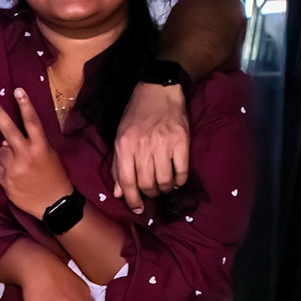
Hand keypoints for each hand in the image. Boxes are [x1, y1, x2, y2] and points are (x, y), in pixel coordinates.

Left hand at [0, 87, 74, 216]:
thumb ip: (30, 144)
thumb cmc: (54, 176)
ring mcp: (14, 169)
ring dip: (8, 155)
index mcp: (41, 147)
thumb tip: (6, 139)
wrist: (54, 204)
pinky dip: (6, 171)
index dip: (25, 105)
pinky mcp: (6, 182)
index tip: (18, 90)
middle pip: (8, 130)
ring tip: (23, 168)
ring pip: (1, 152)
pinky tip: (19, 179)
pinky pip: (0, 169)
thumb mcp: (48, 156)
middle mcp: (26, 156)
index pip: (31, 122)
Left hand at [114, 81, 189, 213]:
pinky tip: (177, 180)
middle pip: (147, 184)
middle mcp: (143, 147)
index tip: (138, 209)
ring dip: (164, 189)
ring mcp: (163, 144)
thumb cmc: (136, 115)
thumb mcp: (120, 137)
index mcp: (124, 146)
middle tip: (152, 193)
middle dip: (150, 194)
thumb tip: (118, 192)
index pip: (127, 182)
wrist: (158, 90)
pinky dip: (180, 180)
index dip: (132, 200)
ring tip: (164, 186)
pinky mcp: (182, 141)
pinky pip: (182, 171)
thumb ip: (118, 166)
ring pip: (165, 181)